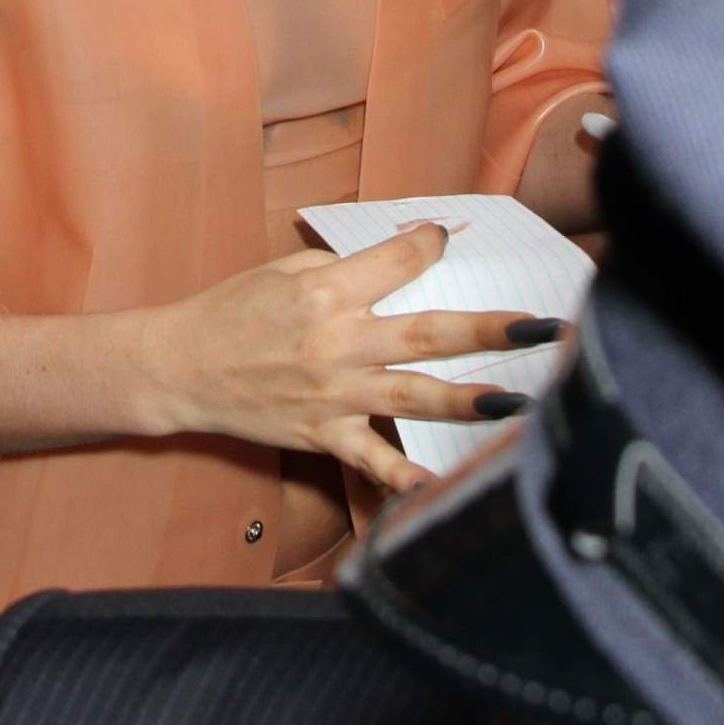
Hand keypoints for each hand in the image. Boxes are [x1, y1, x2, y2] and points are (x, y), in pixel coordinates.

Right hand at [143, 222, 543, 492]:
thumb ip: (342, 268)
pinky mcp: (323, 434)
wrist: (182, 368)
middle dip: (488, 329)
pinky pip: (371, 458)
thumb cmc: (233, 310)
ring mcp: (333, 394)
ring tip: (520, 399)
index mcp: (326, 292)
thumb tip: (400, 256)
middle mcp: (337, 342)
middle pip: (426, 333)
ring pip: (414, 395)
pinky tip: (440, 487)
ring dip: (470, 399)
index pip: (397, 261)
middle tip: (541, 325)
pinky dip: (403, 476)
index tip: (450, 237)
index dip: (429, 244)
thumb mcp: (283, 272)